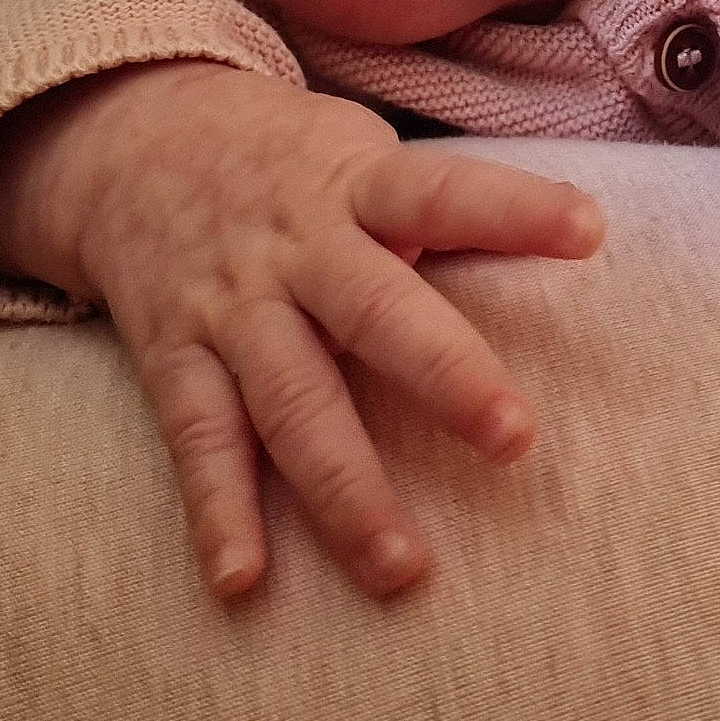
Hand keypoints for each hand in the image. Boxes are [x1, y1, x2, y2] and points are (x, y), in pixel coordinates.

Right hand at [0, 60, 604, 601]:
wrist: (128, 138)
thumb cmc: (285, 160)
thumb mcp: (358, 151)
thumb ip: (435, 206)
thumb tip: (572, 240)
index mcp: (353, 183)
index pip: (443, 190)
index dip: (514, 207)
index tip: (590, 229)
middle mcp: (294, 247)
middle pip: (373, 312)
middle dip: (444, 376)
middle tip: (515, 438)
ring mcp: (231, 306)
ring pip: (290, 401)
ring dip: (344, 489)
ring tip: (401, 569)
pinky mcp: (174, 356)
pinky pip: (199, 439)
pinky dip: (219, 511)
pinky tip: (243, 582)